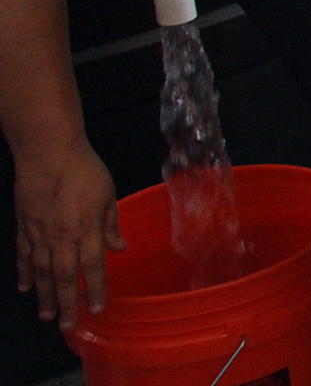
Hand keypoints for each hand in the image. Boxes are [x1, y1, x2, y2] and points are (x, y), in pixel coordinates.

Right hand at [13, 140, 121, 330]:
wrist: (48, 153)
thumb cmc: (84, 170)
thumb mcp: (107, 194)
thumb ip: (110, 223)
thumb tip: (119, 247)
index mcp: (85, 229)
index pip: (93, 266)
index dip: (96, 289)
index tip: (97, 308)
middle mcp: (61, 237)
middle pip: (64, 277)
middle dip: (66, 303)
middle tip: (67, 325)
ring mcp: (39, 233)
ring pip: (42, 272)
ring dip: (44, 295)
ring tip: (46, 315)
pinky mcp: (24, 226)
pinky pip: (24, 255)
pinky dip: (25, 273)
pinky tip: (26, 287)